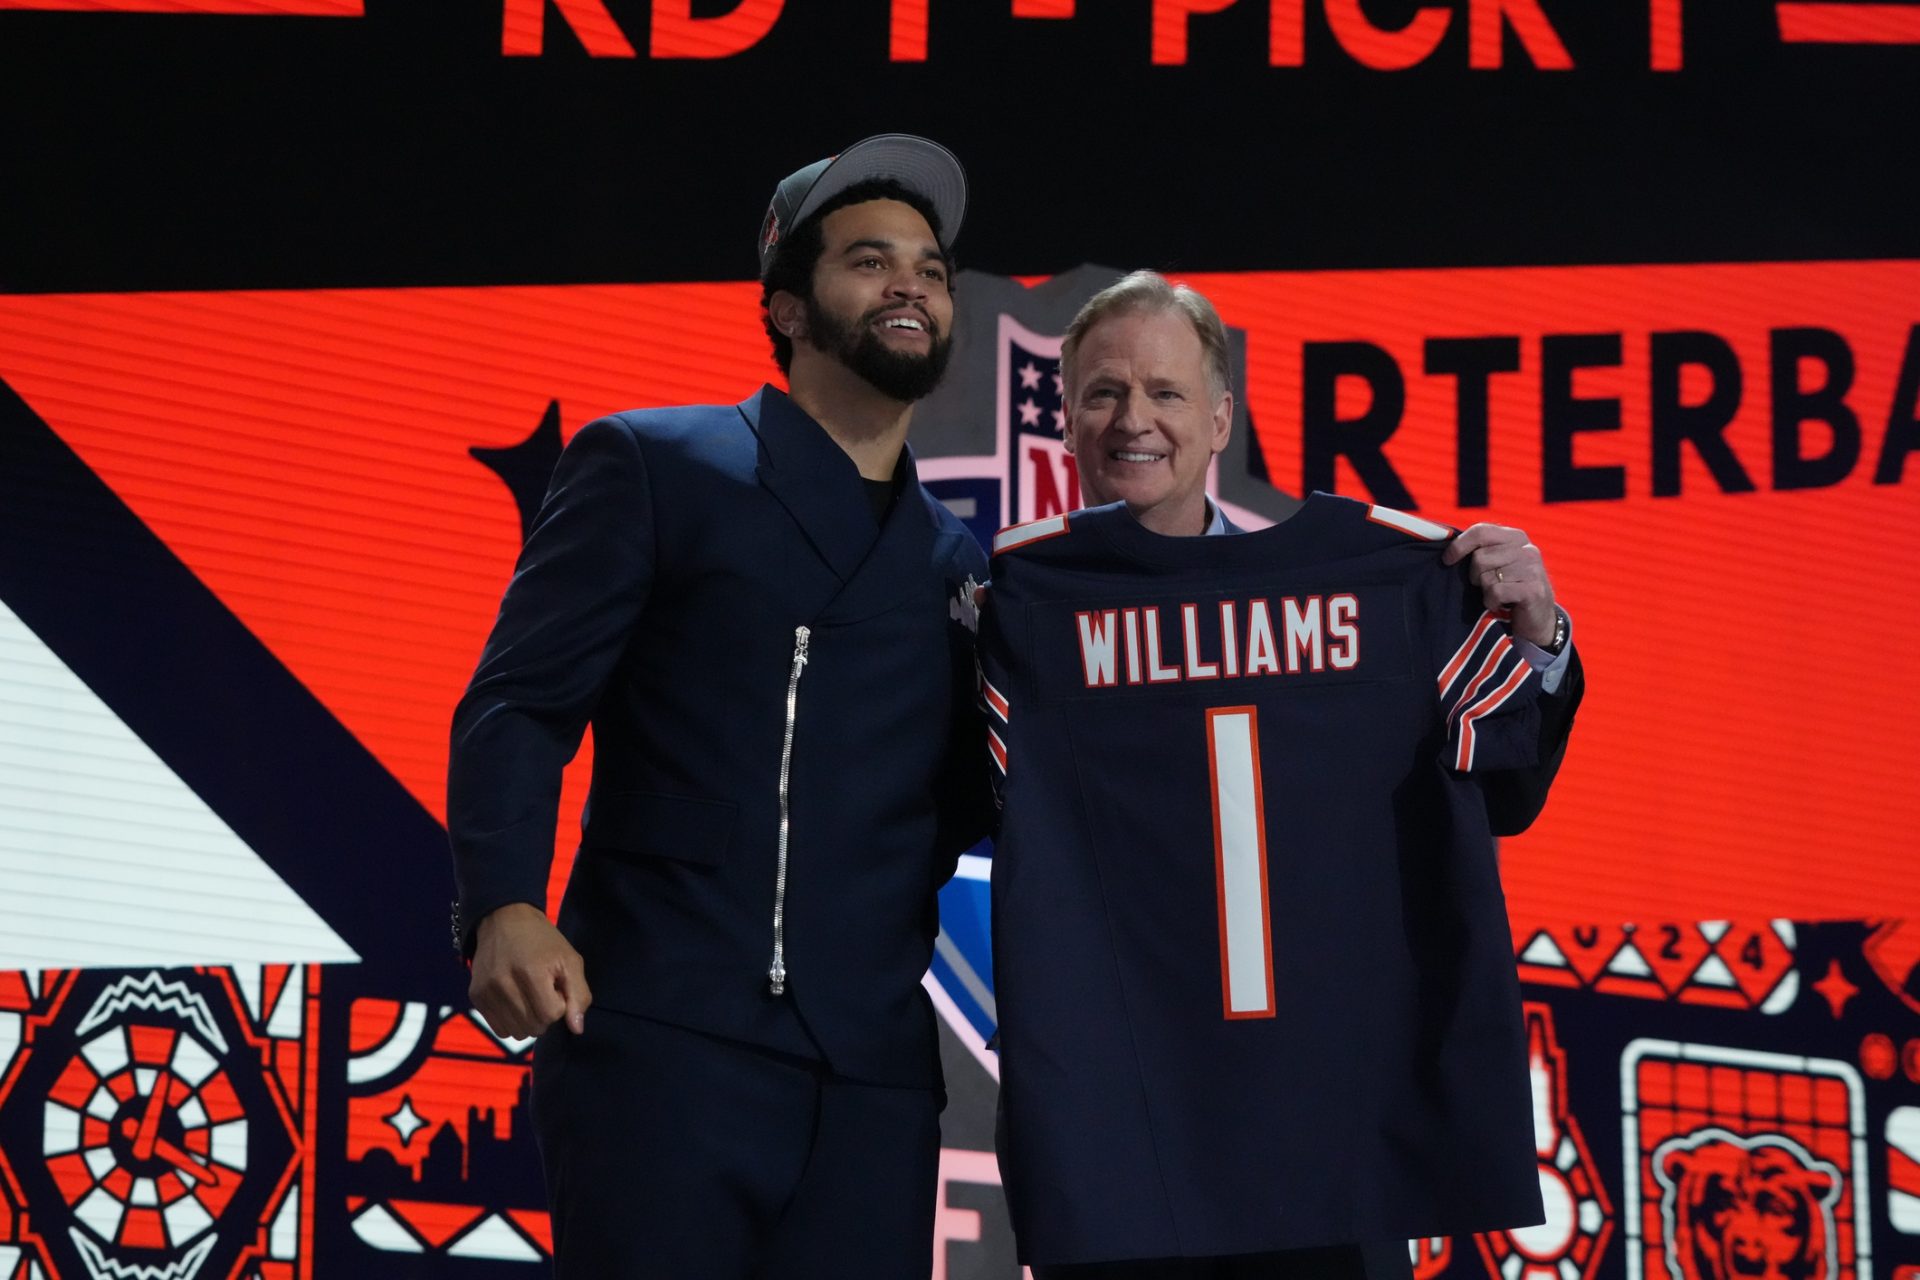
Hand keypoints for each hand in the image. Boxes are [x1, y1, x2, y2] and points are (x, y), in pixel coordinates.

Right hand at [469, 903, 591, 1037]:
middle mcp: (504, 983)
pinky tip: (516, 1001)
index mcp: (531, 972)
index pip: (551, 1015)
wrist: (504, 919)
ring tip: (529, 996)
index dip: (559, 1004)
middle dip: (545, 1014)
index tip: (556, 988)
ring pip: (517, 1033)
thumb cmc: (543, 941)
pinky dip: (512, 1021)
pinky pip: (500, 1029)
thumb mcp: (570, 960)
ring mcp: (487, 991)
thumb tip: (577, 1029)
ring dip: (529, 1020)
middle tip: (543, 991)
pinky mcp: (476, 996)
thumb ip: (579, 995)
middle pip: (534, 1027)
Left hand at [1442, 522, 1558, 649]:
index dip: (1459, 545)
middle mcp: (1527, 549)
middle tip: (1487, 585)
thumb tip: (1447, 550)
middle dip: (1475, 576)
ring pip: (1486, 577)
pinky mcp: (1533, 590)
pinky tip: (1500, 604)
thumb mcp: (1498, 563)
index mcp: (1516, 537)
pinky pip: (1495, 592)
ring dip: (1485, 591)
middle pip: (1479, 558)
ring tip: (1498, 594)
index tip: (1447, 560)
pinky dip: (1491, 602)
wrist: (1538, 618)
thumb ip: (1481, 550)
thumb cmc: (1510, 588)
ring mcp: (1532, 569)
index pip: (1481, 531)